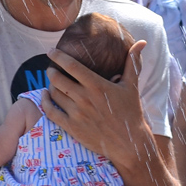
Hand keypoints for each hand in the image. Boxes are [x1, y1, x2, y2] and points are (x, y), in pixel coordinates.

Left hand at [43, 40, 148, 165]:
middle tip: (51, 68)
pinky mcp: (72, 127)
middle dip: (51, 71)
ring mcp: (77, 113)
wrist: (129, 143)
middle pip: (57, 79)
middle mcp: (85, 98)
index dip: (58, 56)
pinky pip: (51, 112)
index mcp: (97, 85)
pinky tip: (44, 96)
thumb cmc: (131, 112)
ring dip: (49, 85)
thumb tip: (141, 42)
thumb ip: (132, 63)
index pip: (71, 65)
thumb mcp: (132, 86)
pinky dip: (44, 102)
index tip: (52, 51)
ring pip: (54, 94)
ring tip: (52, 82)